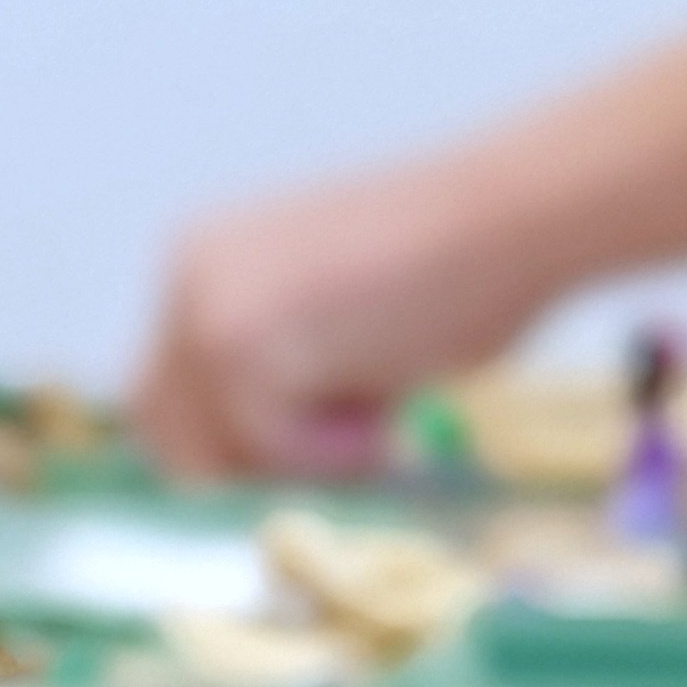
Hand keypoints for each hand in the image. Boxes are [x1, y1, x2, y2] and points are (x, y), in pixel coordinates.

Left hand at [129, 153, 559, 479]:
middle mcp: (187, 276)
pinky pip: (263, 445)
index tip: (298, 466)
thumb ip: (274, 379)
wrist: (521, 213)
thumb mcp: (334, 329)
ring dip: (295, 461)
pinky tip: (386, 406)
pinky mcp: (239, 340)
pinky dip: (329, 450)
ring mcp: (206, 307)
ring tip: (377, 419)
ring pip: (214, 451)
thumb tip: (244, 473)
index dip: (225, 450)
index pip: (164, 399)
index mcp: (202, 262)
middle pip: (168, 435)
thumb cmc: (458, 272)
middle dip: (248, 469)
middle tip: (344, 453)